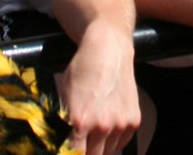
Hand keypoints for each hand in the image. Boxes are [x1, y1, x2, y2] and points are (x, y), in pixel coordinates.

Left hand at [54, 20, 139, 154]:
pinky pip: (121, 143)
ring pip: (106, 153)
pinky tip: (107, 125)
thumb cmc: (83, 69)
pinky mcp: (134, 120)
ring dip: (99, 147)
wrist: (109, 48)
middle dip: (84, 152)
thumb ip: (61, 124)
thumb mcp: (62, 96)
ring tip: (94, 130)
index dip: (68, 154)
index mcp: (80, 121)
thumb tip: (58, 145)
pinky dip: (114, 140)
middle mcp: (102, 125)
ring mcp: (120, 123)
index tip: (68, 151)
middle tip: (81, 142)